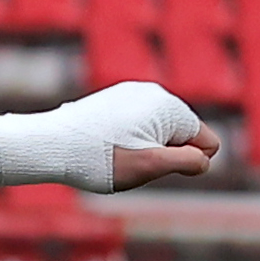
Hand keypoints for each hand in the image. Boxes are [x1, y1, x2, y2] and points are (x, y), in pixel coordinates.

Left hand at [60, 81, 221, 191]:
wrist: (51, 144)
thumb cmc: (101, 159)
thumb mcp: (150, 166)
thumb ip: (187, 162)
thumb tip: (205, 159)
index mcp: (171, 107)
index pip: (208, 143)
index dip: (186, 163)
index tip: (153, 164)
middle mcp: (155, 93)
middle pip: (181, 137)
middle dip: (164, 154)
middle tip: (129, 160)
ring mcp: (132, 94)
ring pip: (157, 133)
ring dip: (144, 148)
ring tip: (114, 153)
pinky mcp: (113, 99)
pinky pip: (136, 125)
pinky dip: (126, 139)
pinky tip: (103, 145)